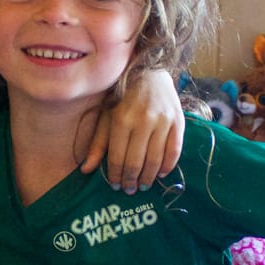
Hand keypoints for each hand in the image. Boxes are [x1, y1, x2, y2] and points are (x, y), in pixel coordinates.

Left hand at [82, 70, 184, 193]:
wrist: (151, 74)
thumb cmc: (124, 98)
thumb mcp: (106, 118)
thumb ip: (98, 144)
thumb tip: (86, 170)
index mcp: (122, 119)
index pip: (117, 157)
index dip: (115, 175)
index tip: (115, 185)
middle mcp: (143, 120)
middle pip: (136, 161)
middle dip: (131, 180)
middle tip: (130, 190)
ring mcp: (163, 121)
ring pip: (155, 159)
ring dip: (148, 177)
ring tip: (143, 185)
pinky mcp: (178, 122)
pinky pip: (174, 151)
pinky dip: (167, 167)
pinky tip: (160, 174)